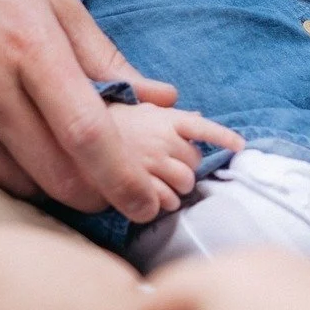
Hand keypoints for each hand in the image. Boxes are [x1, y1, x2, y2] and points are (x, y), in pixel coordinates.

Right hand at [0, 0, 177, 221]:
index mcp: (27, 48)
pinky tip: (21, 146)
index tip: (148, 202)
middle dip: (99, 192)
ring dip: (56, 182)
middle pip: (58, 177)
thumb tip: (159, 96)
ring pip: (23, 185)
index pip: (86, 135)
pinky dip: (14, 170)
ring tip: (69, 159)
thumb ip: (103, 54)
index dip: (125, 178)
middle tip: (120, 188)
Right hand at [109, 103, 243, 212]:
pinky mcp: (139, 186)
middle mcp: (162, 139)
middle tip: (163, 167)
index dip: (222, 137)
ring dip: (174, 189)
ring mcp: (152, 162)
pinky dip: (162, 202)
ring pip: (184, 184)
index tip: (240, 146)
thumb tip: (190, 108)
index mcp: (162, 117)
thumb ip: (161, 107)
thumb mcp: (133, 107)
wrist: (69, 138)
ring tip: (153, 182)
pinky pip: (165, 200)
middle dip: (184, 168)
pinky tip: (151, 196)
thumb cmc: (101, 124)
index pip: (201, 127)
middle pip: (194, 162)